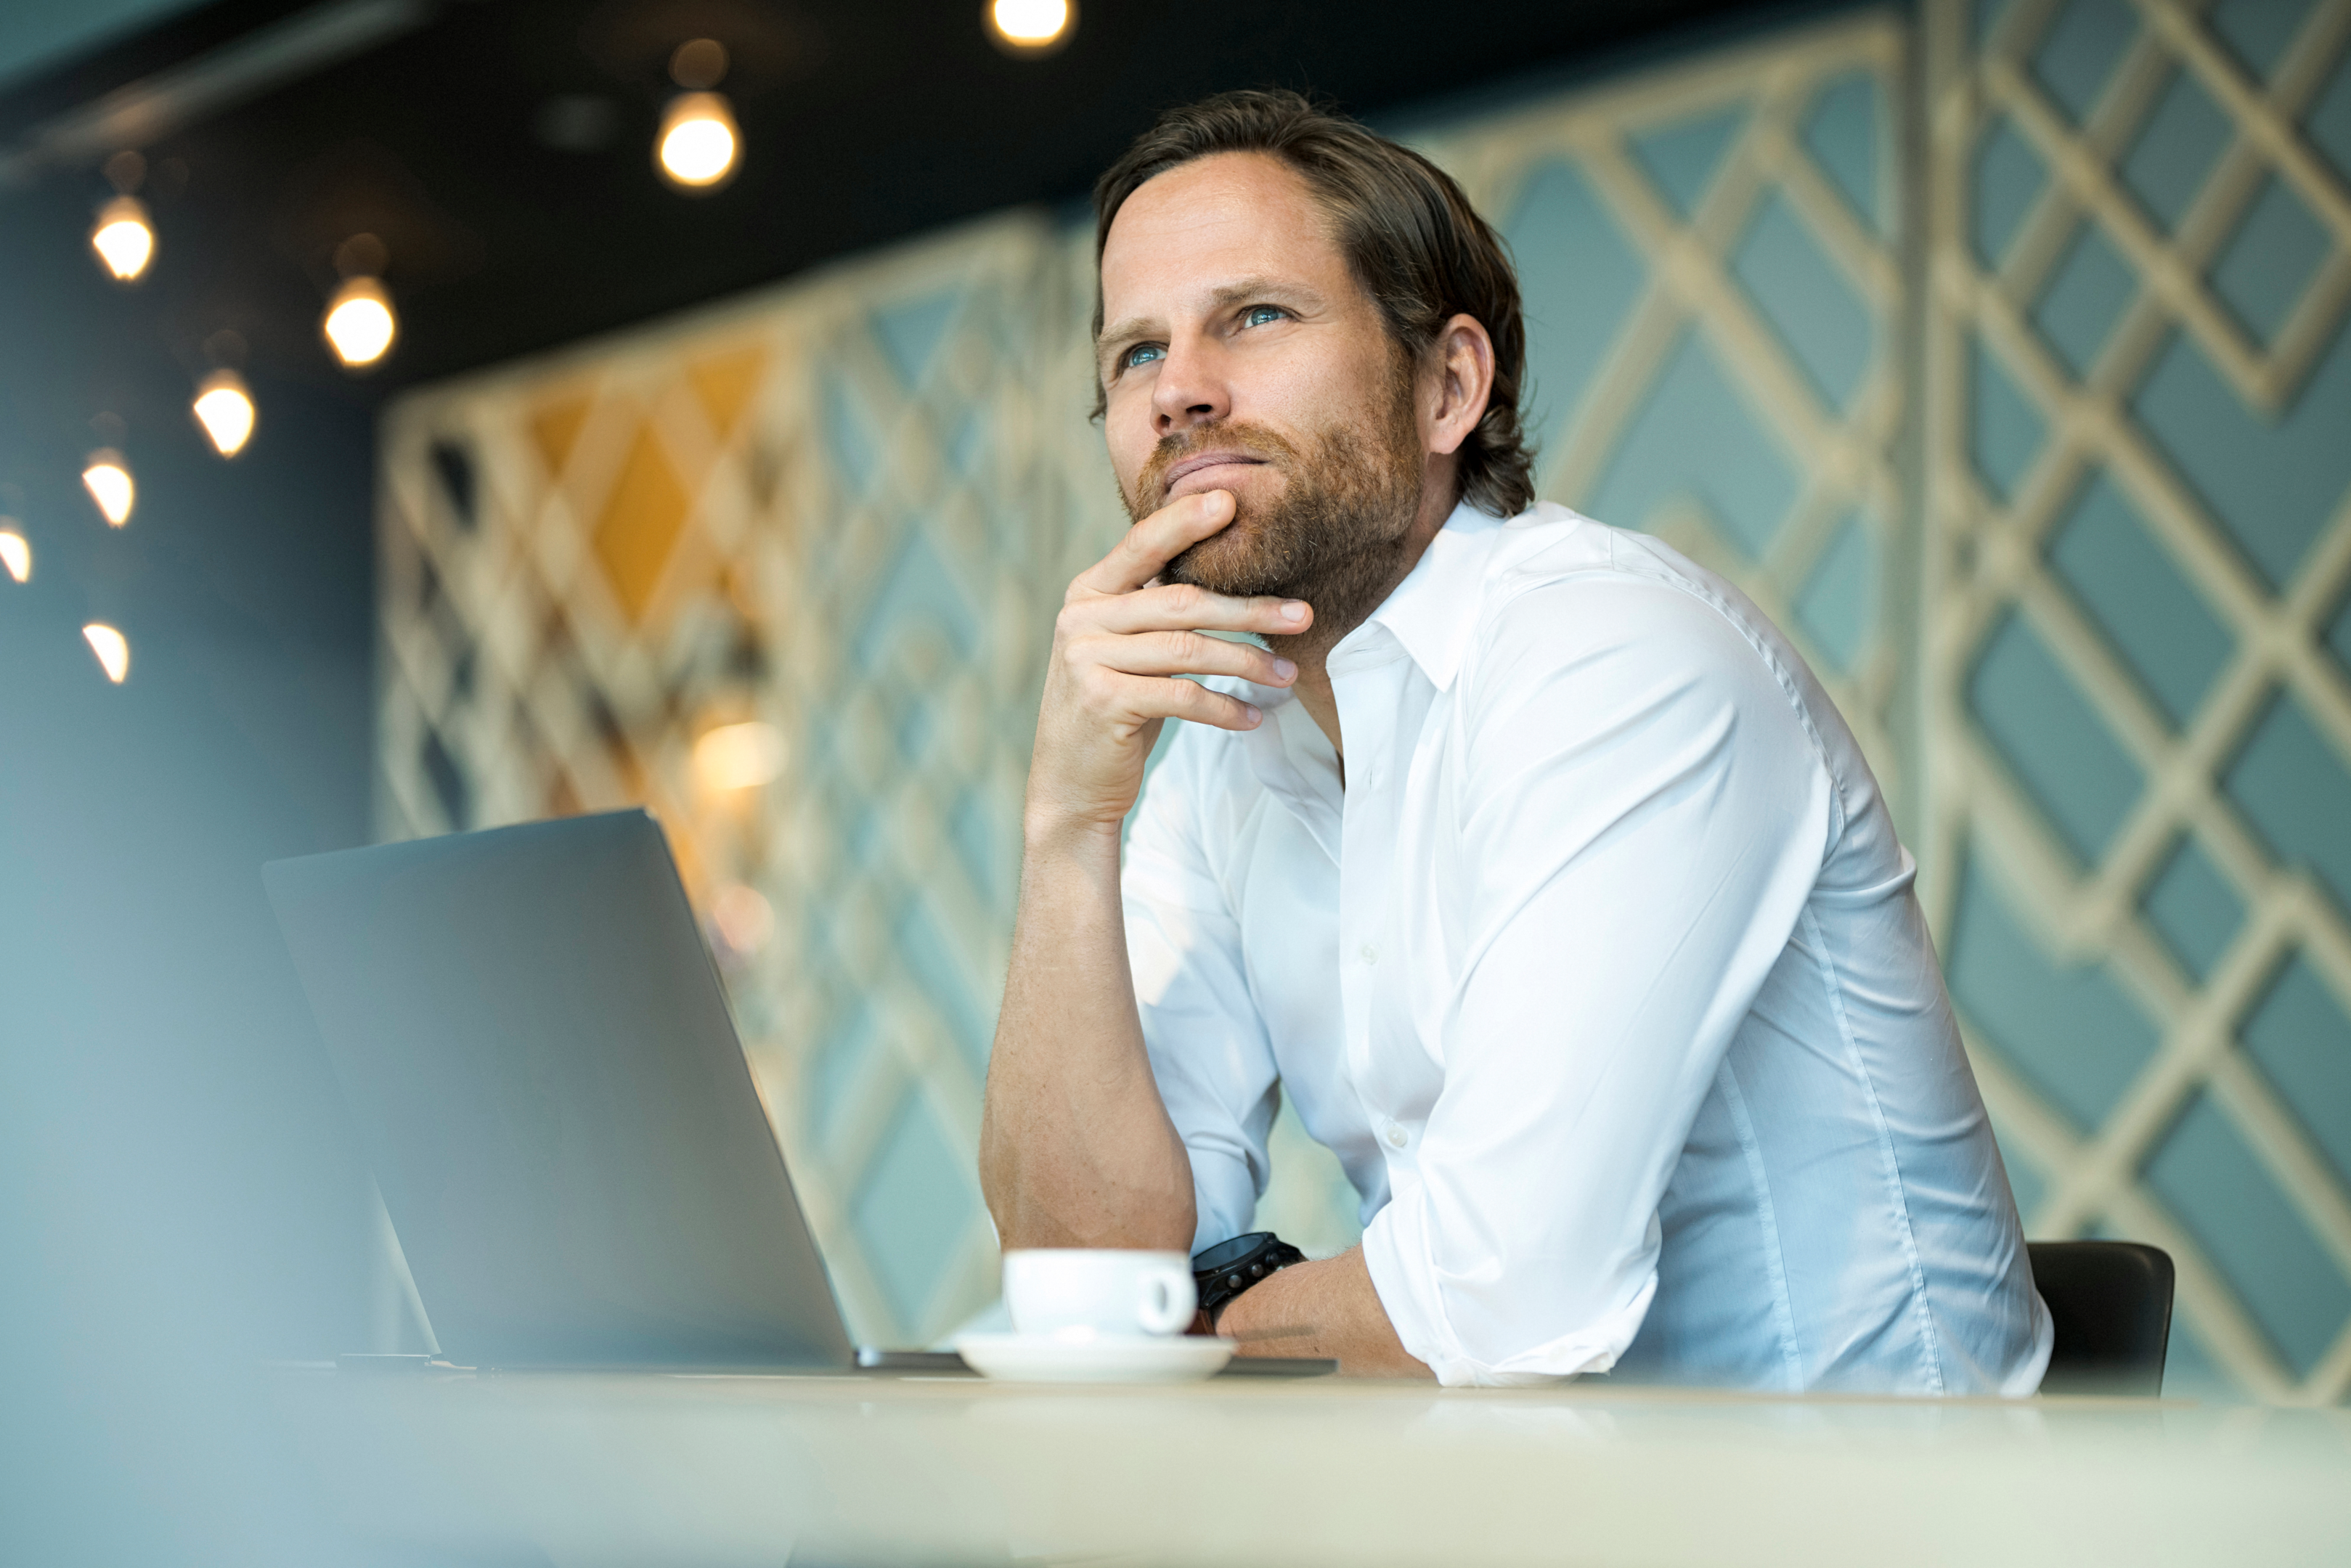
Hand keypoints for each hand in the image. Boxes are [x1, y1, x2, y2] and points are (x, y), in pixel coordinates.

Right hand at [1027, 490, 1311, 837]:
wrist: (1070, 783)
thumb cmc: (1115, 707)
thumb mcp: (1128, 648)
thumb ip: (1157, 609)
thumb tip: (1233, 569)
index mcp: (1088, 592)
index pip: (1142, 544)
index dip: (1186, 521)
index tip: (1232, 501)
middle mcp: (1081, 619)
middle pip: (1181, 601)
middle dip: (1249, 608)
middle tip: (1302, 614)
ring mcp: (1086, 660)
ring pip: (1188, 649)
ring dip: (1247, 661)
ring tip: (1288, 675)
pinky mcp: (1102, 702)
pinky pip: (1182, 696)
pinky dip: (1225, 707)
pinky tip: (1253, 716)